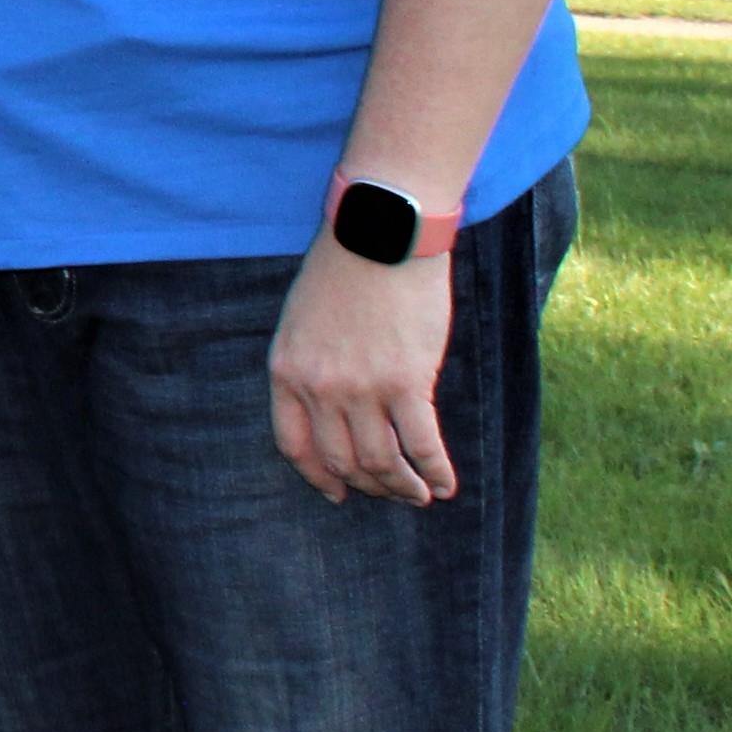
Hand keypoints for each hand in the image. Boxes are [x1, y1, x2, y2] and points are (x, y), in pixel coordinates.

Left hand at [269, 236, 457, 504]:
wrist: (378, 235)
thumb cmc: (343, 270)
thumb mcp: (302, 321)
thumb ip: (311, 367)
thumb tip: (336, 409)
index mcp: (286, 372)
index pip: (294, 445)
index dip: (318, 477)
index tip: (337, 493)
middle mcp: (319, 388)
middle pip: (341, 460)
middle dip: (368, 486)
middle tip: (391, 493)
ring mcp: (361, 389)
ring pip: (381, 462)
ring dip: (403, 487)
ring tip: (420, 496)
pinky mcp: (407, 383)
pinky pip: (421, 444)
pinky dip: (435, 471)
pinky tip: (445, 484)